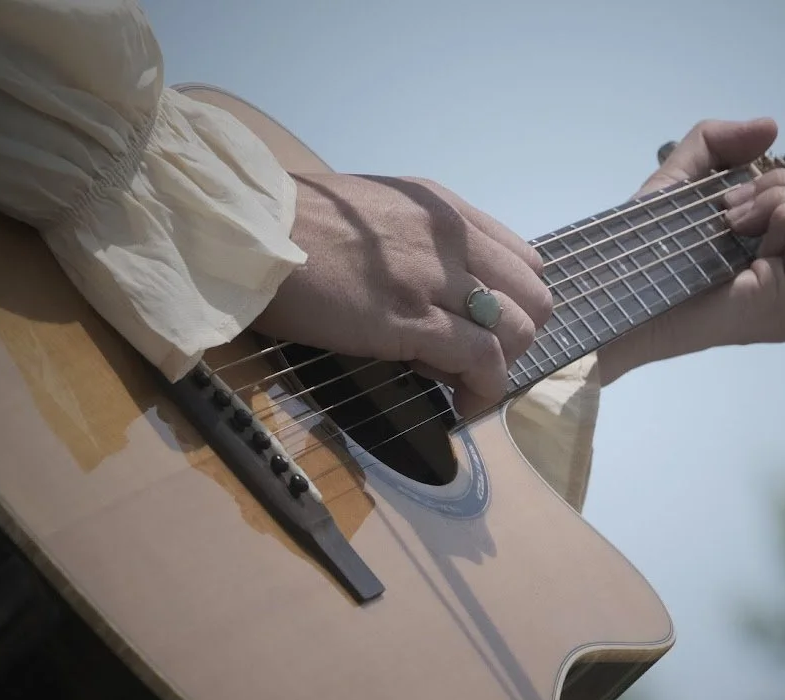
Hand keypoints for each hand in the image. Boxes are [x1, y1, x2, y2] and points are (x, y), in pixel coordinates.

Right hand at [253, 173, 552, 414]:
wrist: (251, 229)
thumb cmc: (296, 223)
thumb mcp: (377, 214)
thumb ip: (417, 244)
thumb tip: (436, 293)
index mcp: (445, 210)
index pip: (523, 260)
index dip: (512, 302)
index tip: (480, 326)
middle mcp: (454, 239)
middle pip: (533, 298)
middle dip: (515, 338)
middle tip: (474, 360)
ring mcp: (436, 279)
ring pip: (517, 331)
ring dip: (499, 366)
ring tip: (462, 382)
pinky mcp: (413, 321)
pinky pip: (483, 361)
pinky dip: (484, 390)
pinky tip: (461, 403)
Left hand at [640, 117, 784, 345]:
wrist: (611, 292)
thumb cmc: (639, 246)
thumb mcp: (679, 180)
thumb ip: (720, 145)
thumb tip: (772, 127)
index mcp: (782, 260)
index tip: (729, 203)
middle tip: (729, 211)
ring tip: (731, 221)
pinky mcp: (784, 306)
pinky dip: (784, 211)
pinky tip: (736, 230)